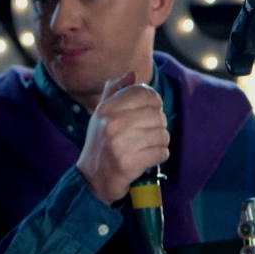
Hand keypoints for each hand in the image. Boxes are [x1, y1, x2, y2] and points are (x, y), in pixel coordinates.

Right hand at [76, 72, 170, 203]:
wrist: (92, 179)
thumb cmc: (100, 144)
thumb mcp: (101, 115)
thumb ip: (114, 92)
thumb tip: (131, 74)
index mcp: (106, 110)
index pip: (144, 94)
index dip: (154, 101)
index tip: (152, 111)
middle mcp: (112, 125)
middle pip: (157, 115)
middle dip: (158, 125)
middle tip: (149, 134)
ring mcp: (119, 145)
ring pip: (162, 135)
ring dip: (160, 142)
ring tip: (148, 146)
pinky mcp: (128, 164)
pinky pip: (161, 153)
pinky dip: (159, 156)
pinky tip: (149, 158)